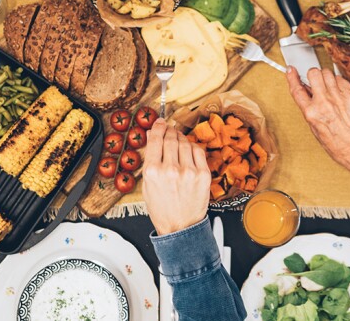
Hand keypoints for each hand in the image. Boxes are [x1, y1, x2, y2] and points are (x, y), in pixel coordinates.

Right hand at [142, 119, 211, 234]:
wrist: (180, 226)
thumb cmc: (163, 208)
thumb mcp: (147, 185)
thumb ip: (150, 160)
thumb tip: (154, 137)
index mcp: (153, 171)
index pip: (155, 139)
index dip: (158, 127)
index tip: (159, 122)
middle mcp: (170, 169)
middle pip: (170, 138)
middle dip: (169, 130)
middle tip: (168, 129)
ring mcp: (188, 171)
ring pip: (184, 142)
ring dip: (180, 137)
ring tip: (177, 139)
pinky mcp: (203, 174)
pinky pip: (198, 150)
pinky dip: (192, 147)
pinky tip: (188, 150)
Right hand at [286, 67, 349, 179]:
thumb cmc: (336, 142)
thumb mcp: (314, 127)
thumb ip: (309, 108)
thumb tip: (306, 93)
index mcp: (312, 113)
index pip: (297, 89)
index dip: (292, 77)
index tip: (291, 70)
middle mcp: (324, 103)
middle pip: (313, 73)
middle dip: (312, 74)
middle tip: (314, 80)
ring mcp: (338, 97)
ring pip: (327, 73)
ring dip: (325, 77)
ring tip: (327, 86)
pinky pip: (340, 79)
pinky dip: (337, 82)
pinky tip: (338, 90)